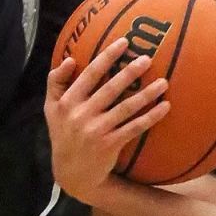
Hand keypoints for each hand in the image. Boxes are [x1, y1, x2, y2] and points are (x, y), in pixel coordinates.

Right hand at [44, 38, 169, 203]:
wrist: (71, 173)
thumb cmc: (63, 133)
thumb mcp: (50, 108)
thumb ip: (56, 81)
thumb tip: (69, 59)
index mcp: (67, 102)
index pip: (89, 74)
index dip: (107, 57)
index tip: (124, 42)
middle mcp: (81, 114)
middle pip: (110, 88)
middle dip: (130, 72)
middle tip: (147, 58)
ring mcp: (96, 130)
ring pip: (126, 108)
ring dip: (146, 94)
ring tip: (164, 82)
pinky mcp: (110, 145)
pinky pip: (134, 128)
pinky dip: (150, 117)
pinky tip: (165, 107)